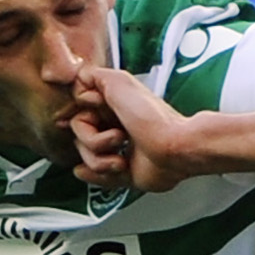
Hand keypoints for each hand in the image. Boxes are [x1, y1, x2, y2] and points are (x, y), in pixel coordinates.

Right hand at [69, 62, 204, 193]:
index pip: (78, 115)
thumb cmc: (154, 119)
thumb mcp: (120, 83)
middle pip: (80, 139)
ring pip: (88, 159)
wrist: (176, 149)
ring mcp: (118, 150)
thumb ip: (94, 76)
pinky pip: (98, 177)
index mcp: (111, 106)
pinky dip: (95, 176)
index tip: (92, 117)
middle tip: (118, 137)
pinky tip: (92, 170)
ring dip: (101, 162)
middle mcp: (114, 126)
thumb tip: (78, 82)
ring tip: (121, 159)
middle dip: (93, 142)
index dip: (82, 120)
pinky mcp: (124, 171)